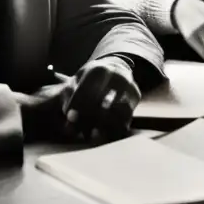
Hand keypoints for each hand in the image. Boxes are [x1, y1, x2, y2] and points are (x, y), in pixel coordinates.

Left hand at [16, 58, 141, 142]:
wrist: (117, 67)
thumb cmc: (90, 78)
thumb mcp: (77, 79)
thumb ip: (69, 95)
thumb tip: (67, 115)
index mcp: (97, 69)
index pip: (87, 89)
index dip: (77, 105)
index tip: (70, 118)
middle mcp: (116, 75)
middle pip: (103, 101)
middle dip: (90, 119)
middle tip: (80, 132)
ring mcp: (129, 85)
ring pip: (118, 110)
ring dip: (105, 126)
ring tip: (93, 137)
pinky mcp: (136, 97)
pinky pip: (128, 115)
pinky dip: (117, 127)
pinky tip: (106, 135)